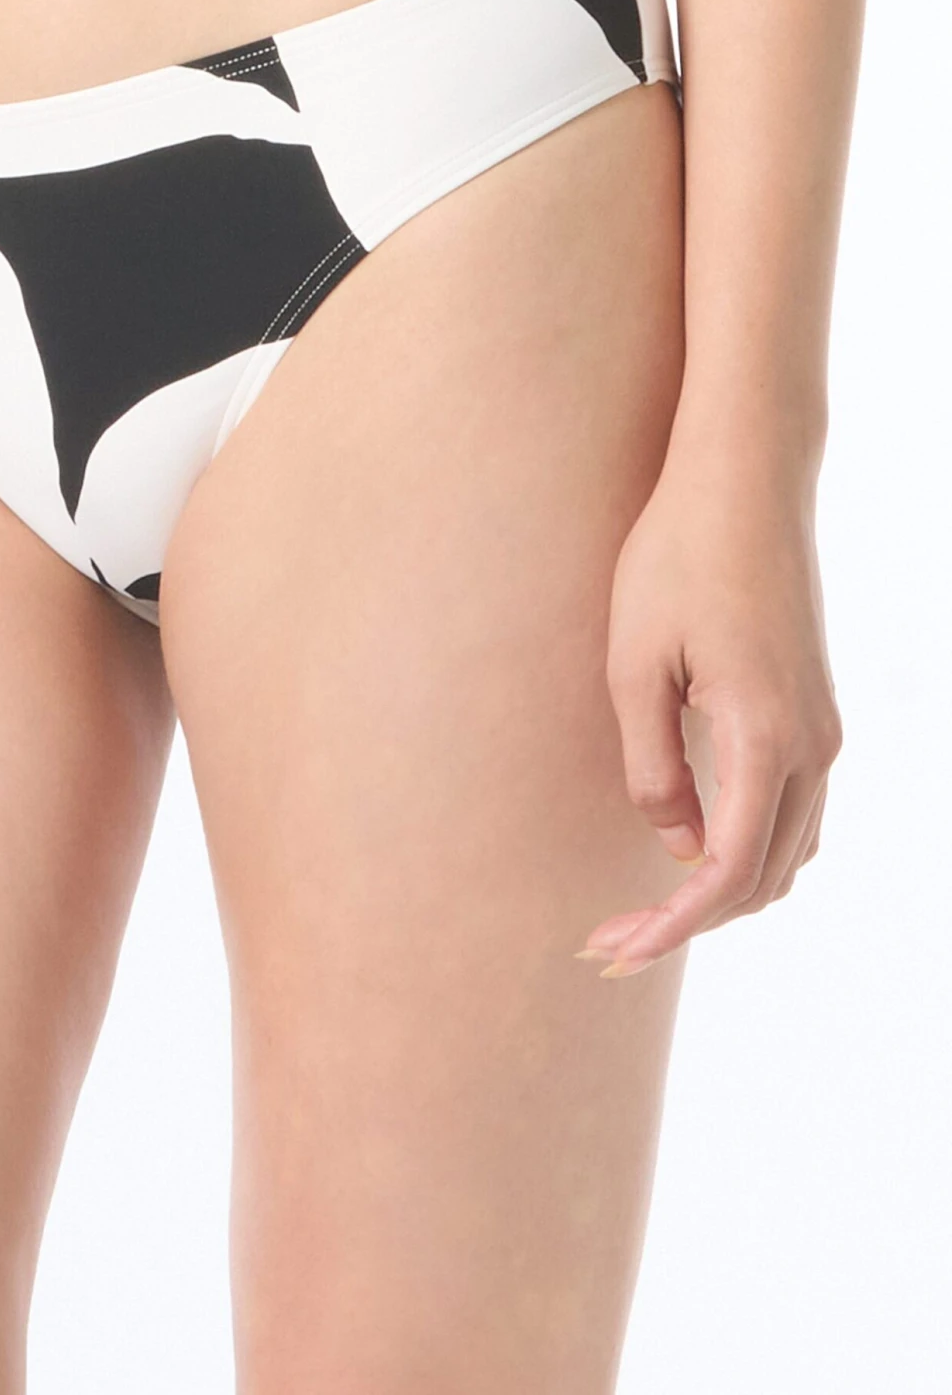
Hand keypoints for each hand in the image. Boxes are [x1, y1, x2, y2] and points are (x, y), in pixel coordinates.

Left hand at [581, 458, 841, 976]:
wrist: (744, 483)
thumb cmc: (676, 559)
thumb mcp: (634, 666)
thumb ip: (653, 767)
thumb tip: (677, 846)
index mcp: (766, 740)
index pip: (727, 874)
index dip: (672, 927)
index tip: (615, 951)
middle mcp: (813, 747)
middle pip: (763, 879)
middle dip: (689, 923)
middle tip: (610, 943)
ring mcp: (824, 731)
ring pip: (787, 852)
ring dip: (722, 893)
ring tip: (641, 910)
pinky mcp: (815, 711)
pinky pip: (794, 812)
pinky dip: (750, 851)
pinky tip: (692, 852)